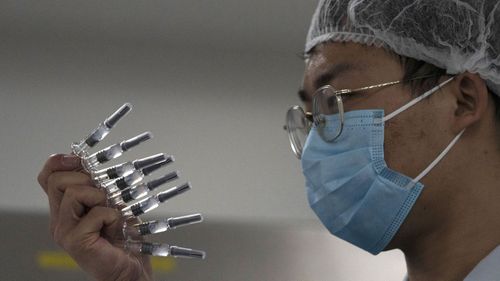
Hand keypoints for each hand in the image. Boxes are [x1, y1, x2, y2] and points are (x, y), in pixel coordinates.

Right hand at [38, 154, 152, 280]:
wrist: (130, 268)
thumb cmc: (122, 237)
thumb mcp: (110, 202)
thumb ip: (96, 185)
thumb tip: (88, 160)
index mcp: (64, 208)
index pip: (48, 176)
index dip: (61, 162)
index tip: (80, 160)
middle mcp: (59, 219)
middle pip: (57, 180)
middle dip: (85, 178)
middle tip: (103, 195)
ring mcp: (64, 231)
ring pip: (73, 192)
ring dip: (101, 197)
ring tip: (110, 213)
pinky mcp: (76, 241)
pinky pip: (95, 213)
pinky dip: (112, 216)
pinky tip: (115, 228)